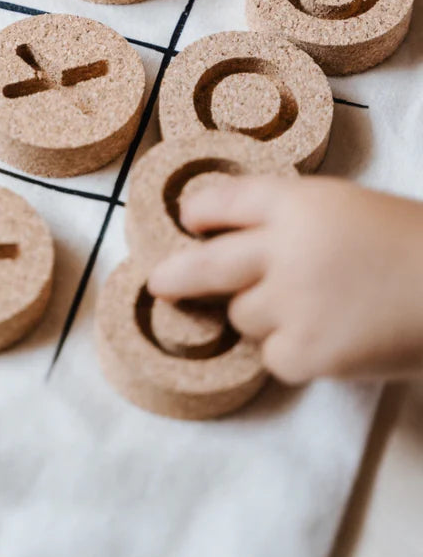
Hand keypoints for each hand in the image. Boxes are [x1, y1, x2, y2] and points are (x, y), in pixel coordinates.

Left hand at [148, 174, 422, 382]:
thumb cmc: (413, 246)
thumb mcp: (350, 208)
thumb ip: (295, 220)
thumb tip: (238, 240)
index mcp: (299, 203)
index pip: (225, 201)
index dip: (200, 212)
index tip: (189, 221)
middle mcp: (283, 249)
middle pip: (206, 264)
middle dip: (177, 275)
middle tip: (159, 282)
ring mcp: (291, 304)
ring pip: (242, 315)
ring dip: (263, 315)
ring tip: (319, 308)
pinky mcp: (305, 352)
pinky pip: (272, 355)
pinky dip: (292, 353)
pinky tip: (332, 339)